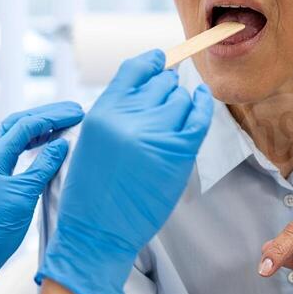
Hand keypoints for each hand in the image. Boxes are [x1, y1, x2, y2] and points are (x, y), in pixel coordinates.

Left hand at [0, 101, 83, 293]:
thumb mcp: (24, 195)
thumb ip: (42, 166)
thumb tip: (61, 143)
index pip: (24, 127)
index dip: (51, 117)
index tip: (76, 113)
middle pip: (16, 124)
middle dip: (44, 115)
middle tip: (72, 111)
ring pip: (12, 136)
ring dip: (37, 127)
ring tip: (62, 123)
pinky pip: (12, 152)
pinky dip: (30, 143)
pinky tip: (46, 145)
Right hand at [36, 50, 213, 293]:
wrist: (98, 233)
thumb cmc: (91, 192)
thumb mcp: (90, 141)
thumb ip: (115, 113)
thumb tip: (149, 88)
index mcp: (102, 113)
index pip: (133, 70)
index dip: (151, 62)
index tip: (160, 60)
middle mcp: (128, 119)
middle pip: (161, 84)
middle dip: (166, 89)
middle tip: (165, 102)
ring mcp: (155, 135)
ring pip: (181, 99)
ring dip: (180, 103)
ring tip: (172, 118)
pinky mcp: (178, 153)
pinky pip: (199, 116)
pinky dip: (203, 105)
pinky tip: (201, 99)